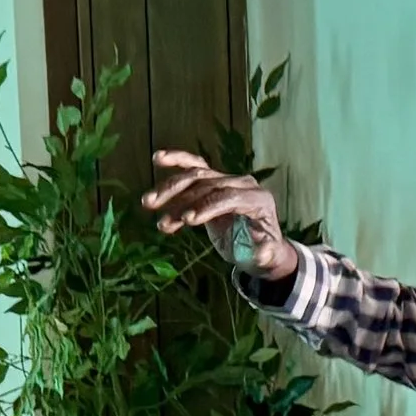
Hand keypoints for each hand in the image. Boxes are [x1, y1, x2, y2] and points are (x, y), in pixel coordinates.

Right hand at [142, 150, 298, 279]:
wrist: (259, 245)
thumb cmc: (264, 252)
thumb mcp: (268, 256)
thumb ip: (264, 252)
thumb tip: (262, 252)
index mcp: (258, 199)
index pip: (229, 197)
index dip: (207, 206)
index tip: (187, 220)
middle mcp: (243, 184)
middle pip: (208, 184)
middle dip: (182, 199)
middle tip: (162, 218)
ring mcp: (227, 180)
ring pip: (196, 176)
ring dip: (170, 189)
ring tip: (148, 203)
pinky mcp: (214, 182)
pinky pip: (195, 166)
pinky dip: (177, 160)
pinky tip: (157, 159)